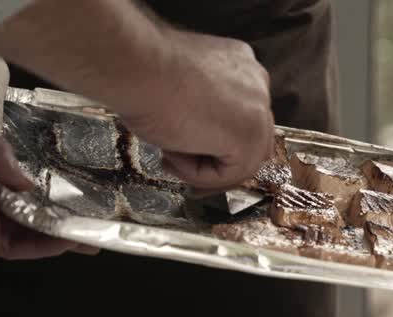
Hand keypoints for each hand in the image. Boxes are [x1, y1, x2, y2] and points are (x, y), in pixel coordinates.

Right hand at [113, 29, 274, 190]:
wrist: (135, 66)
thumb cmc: (145, 72)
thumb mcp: (180, 89)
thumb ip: (201, 109)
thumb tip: (196, 140)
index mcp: (241, 67)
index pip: (242, 118)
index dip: (216, 143)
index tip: (186, 152)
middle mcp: (257, 85)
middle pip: (250, 143)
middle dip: (215, 164)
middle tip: (179, 167)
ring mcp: (258, 111)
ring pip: (240, 162)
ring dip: (202, 169)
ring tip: (168, 156)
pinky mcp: (249, 136)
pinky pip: (229, 174)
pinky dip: (198, 174)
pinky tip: (172, 153)